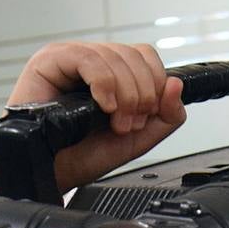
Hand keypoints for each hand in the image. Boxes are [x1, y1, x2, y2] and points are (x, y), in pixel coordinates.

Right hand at [7, 42, 185, 193]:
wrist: (53, 172)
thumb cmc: (84, 155)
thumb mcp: (138, 139)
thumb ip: (165, 116)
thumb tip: (176, 85)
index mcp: (114, 74)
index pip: (146, 57)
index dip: (155, 84)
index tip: (146, 115)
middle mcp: (95, 61)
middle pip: (136, 55)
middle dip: (141, 94)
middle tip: (128, 124)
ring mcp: (73, 58)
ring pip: (116, 57)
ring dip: (124, 95)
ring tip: (114, 122)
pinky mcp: (52, 60)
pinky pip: (88, 59)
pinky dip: (103, 84)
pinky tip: (102, 106)